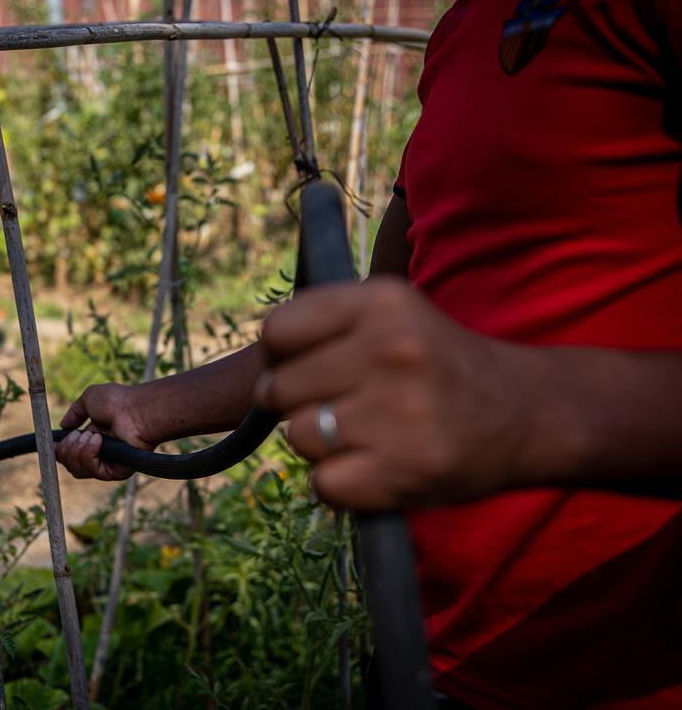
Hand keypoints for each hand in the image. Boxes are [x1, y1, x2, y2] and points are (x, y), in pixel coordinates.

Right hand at [56, 383, 154, 480]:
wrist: (135, 409)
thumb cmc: (117, 401)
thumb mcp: (89, 399)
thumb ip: (75, 412)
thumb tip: (63, 426)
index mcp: (91, 439)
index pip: (67, 454)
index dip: (59, 450)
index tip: (53, 442)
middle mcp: (98, 454)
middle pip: (69, 464)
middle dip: (67, 449)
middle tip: (77, 435)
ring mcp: (107, 464)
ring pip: (77, 470)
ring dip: (78, 451)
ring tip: (91, 435)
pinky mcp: (115, 472)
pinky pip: (92, 471)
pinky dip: (89, 454)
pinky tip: (97, 440)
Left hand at [255, 277, 533, 511]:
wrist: (528, 414)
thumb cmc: (438, 364)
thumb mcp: (393, 314)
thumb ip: (326, 323)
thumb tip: (258, 360)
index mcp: (382, 301)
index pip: (277, 331)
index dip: (280, 357)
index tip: (304, 367)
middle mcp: (391, 349)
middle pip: (278, 388)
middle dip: (297, 403)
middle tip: (341, 407)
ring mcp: (400, 412)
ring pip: (298, 436)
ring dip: (319, 445)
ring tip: (364, 435)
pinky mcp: (406, 469)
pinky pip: (324, 484)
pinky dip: (340, 485)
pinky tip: (375, 467)